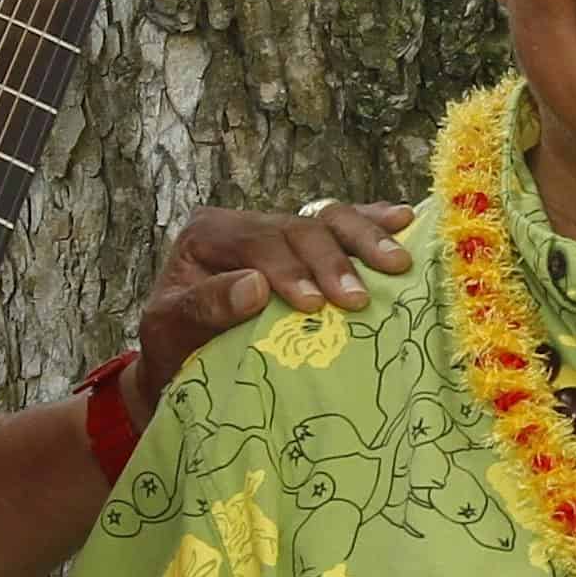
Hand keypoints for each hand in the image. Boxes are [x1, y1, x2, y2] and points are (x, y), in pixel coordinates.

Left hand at [133, 199, 417, 408]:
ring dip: (365, 239)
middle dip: (332, 260)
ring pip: (329, 217)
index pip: (256, 240)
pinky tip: (405, 219)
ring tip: (396, 264)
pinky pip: (344, 224)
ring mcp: (283, 228)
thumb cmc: (174, 347)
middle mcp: (248, 222)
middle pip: (299, 227)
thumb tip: (254, 287)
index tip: (312, 304)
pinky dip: (374, 221)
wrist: (182, 359)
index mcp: (209, 233)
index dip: (288, 268)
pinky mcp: (309, 243)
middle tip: (357, 298)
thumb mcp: (170, 330)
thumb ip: (204, 307)